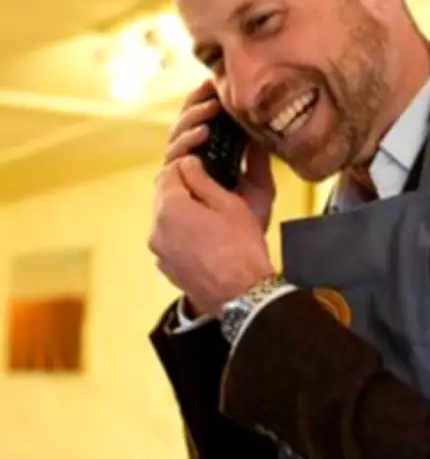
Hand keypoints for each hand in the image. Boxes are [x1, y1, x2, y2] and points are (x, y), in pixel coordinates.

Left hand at [149, 156, 274, 317]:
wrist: (244, 296)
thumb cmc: (241, 247)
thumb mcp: (229, 205)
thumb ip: (202, 180)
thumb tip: (186, 163)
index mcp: (169, 209)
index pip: (167, 173)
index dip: (186, 165)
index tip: (205, 167)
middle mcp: (155, 230)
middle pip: (163, 197)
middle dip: (182, 189)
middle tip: (211, 191)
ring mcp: (159, 253)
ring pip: (166, 221)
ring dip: (182, 213)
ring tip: (211, 219)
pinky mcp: (167, 270)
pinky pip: (170, 242)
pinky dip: (183, 235)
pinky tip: (207, 242)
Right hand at [165, 80, 275, 232]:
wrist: (239, 268)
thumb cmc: (247, 235)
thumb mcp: (258, 192)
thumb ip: (255, 164)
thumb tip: (259, 134)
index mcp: (204, 173)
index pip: (196, 136)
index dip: (201, 110)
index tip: (215, 90)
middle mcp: (185, 179)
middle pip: (180, 136)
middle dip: (193, 109)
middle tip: (209, 90)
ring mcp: (175, 189)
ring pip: (174, 145)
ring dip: (190, 122)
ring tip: (210, 109)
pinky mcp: (171, 199)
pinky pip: (172, 164)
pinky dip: (187, 145)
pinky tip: (203, 133)